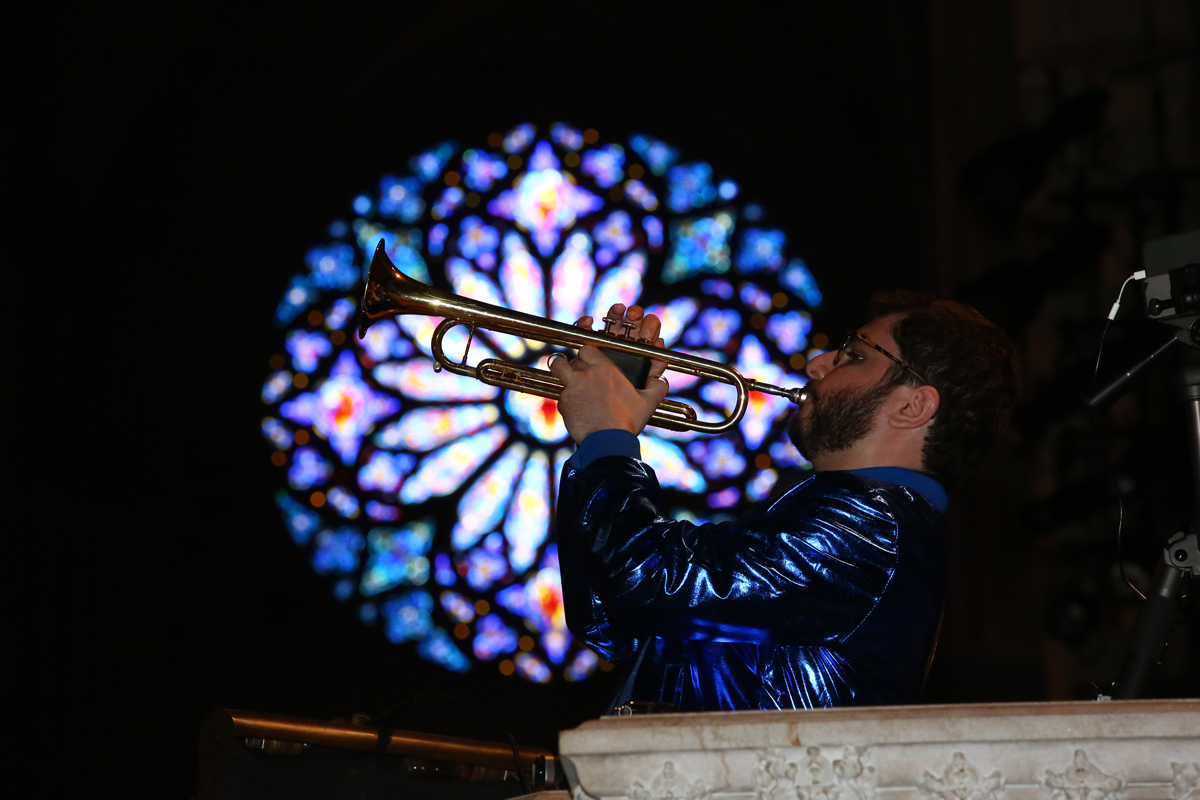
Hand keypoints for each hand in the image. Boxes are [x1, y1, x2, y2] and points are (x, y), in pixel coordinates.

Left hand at [548, 303, 669, 443]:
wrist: (608, 441)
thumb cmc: (627, 421)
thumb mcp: (648, 402)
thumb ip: (657, 387)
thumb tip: (662, 380)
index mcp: (606, 368)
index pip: (588, 348)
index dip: (588, 354)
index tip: (591, 361)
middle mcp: (586, 373)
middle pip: (574, 359)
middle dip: (576, 365)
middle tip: (582, 375)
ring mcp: (572, 386)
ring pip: (560, 370)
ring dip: (562, 372)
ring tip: (569, 380)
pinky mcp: (563, 401)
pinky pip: (561, 395)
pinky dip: (566, 400)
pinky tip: (576, 409)